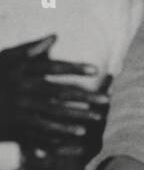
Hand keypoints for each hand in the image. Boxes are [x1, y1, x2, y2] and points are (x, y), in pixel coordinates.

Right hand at [0, 35, 107, 150]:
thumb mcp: (6, 58)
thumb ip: (30, 49)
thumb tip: (55, 36)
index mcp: (20, 70)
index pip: (52, 67)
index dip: (75, 67)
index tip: (96, 69)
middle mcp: (21, 88)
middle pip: (59, 92)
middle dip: (84, 96)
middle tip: (107, 100)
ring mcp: (19, 107)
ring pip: (53, 111)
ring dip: (77, 115)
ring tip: (98, 118)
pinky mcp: (15, 123)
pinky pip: (42, 128)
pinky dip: (61, 131)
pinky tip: (79, 133)